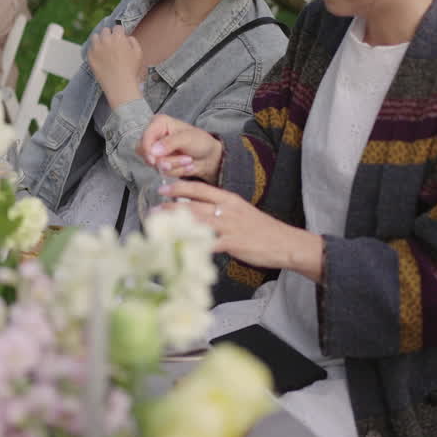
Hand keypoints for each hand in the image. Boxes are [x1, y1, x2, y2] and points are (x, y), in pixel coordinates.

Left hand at [87, 25, 143, 108]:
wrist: (119, 85)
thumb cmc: (131, 69)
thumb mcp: (138, 53)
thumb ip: (133, 41)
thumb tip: (127, 37)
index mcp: (118, 37)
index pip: (117, 27)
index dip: (120, 33)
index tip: (120, 38)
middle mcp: (106, 40)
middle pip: (105, 30)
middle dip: (109, 35)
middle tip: (112, 43)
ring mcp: (96, 48)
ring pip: (95, 36)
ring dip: (99, 40)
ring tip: (104, 47)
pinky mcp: (90, 56)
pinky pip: (90, 48)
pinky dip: (94, 50)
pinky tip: (99, 56)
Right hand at [138, 114, 222, 182]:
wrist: (208, 157)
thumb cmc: (200, 142)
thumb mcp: (188, 138)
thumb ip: (170, 143)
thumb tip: (154, 151)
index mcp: (159, 123)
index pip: (145, 137)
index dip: (147, 149)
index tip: (154, 160)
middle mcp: (155, 136)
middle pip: (144, 152)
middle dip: (164, 160)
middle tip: (184, 159)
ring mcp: (156, 151)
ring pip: (154, 164)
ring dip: (174, 165)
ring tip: (188, 159)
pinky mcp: (160, 163)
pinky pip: (161, 171)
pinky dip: (176, 170)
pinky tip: (185, 164)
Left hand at [153, 180, 323, 279]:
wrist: (284, 242)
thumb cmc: (261, 229)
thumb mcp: (241, 212)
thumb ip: (221, 211)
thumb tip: (199, 212)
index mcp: (229, 199)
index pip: (200, 188)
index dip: (179, 187)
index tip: (163, 188)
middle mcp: (227, 209)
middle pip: (193, 205)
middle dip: (171, 207)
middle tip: (153, 209)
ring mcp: (229, 226)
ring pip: (197, 222)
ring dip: (176, 225)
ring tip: (160, 228)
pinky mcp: (232, 243)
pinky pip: (208, 243)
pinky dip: (193, 245)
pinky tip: (179, 248)